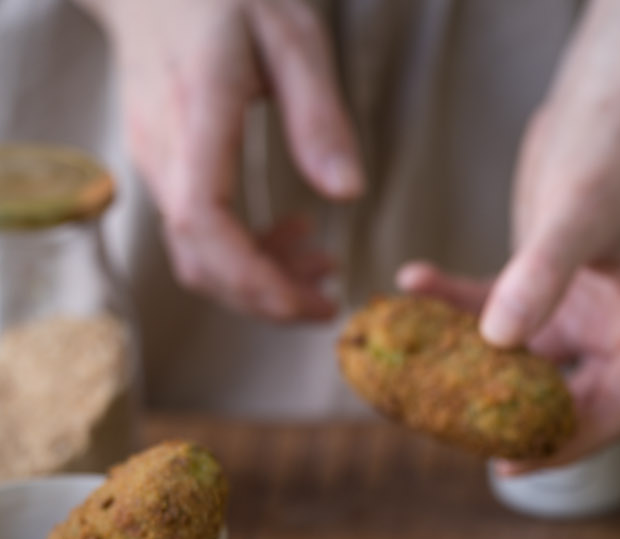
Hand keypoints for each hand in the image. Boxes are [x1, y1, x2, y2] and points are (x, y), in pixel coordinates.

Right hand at [79, 0, 364, 318]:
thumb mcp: (291, 36)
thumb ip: (319, 115)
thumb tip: (348, 194)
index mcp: (195, 114)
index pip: (204, 222)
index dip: (254, 279)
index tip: (309, 304)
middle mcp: (163, 152)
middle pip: (200, 261)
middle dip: (266, 299)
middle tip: (328, 302)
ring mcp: (155, 165)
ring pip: (198, 258)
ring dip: (259, 281)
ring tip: (322, 267)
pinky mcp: (162, 171)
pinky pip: (197, 237)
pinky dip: (244, 256)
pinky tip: (291, 238)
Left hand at [399, 101, 619, 472]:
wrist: (610, 91)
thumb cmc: (617, 142)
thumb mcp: (580, 209)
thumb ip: (541, 274)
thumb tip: (499, 340)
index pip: (616, 410)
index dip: (563, 444)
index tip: (507, 463)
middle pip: (571, 403)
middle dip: (510, 417)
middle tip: (451, 428)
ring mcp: (589, 316)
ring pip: (528, 370)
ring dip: (474, 369)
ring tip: (420, 373)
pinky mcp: (552, 294)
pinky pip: (501, 317)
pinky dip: (459, 307)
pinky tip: (415, 283)